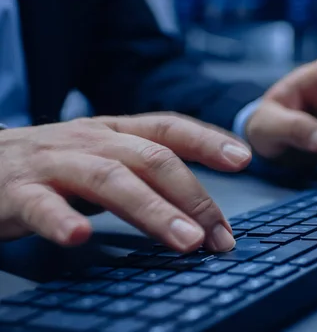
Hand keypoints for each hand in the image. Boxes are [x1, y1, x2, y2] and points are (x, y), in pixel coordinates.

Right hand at [0, 113, 251, 251]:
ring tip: (186, 241)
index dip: (206, 140)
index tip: (243, 158)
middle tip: (221, 237)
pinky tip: (80, 238)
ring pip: (110, 180)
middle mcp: (90, 140)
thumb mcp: (104, 157)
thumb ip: (144, 174)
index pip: (168, 126)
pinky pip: (40, 205)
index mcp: (114, 131)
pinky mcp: (16, 190)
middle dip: (193, 198)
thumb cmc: (52, 165)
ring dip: (153, 211)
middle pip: (151, 159)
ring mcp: (53, 162)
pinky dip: (61, 220)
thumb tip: (197, 211)